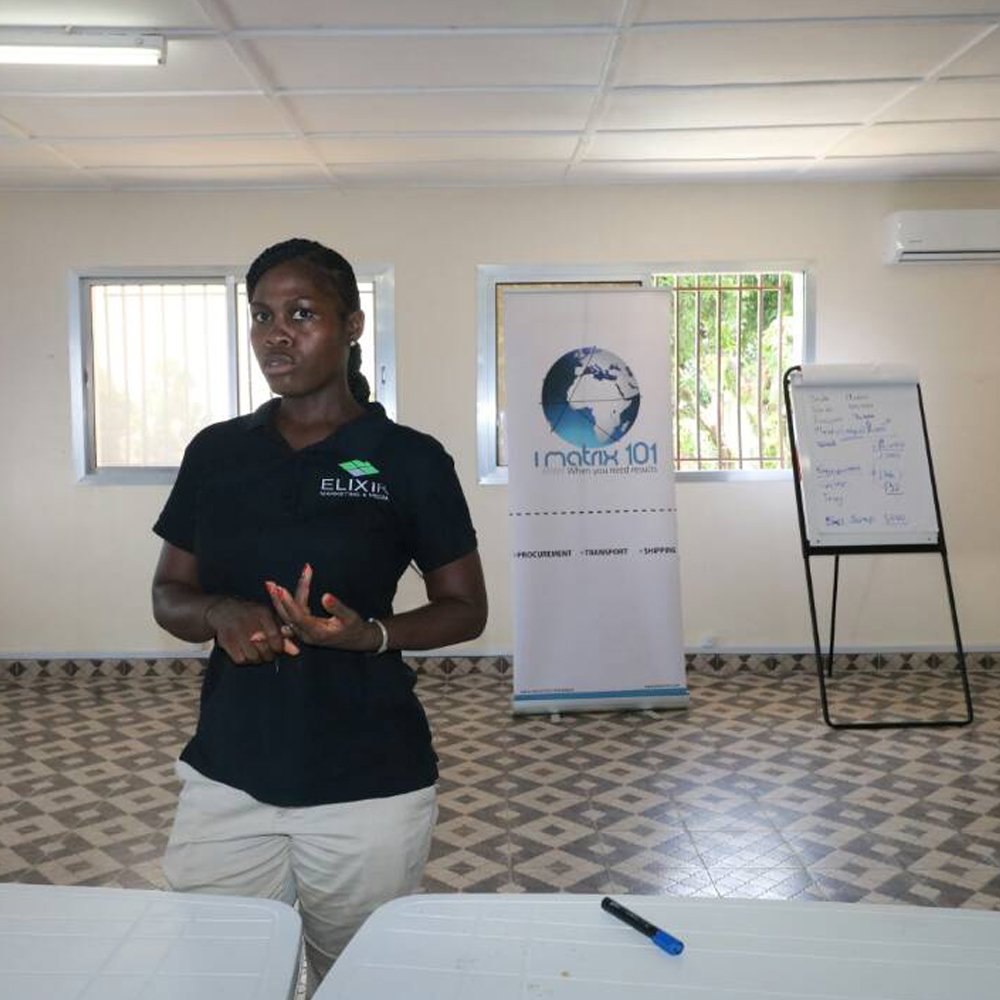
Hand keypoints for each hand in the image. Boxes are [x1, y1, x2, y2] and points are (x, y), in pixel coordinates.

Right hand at [204, 596, 299, 663]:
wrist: (223, 610)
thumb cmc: (252, 616)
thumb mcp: (268, 619)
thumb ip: (283, 635)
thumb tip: (296, 652)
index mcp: (262, 614)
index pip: (275, 637)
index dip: (278, 647)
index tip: (277, 648)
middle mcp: (249, 622)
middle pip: (265, 650)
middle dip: (268, 654)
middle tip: (266, 651)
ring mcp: (236, 632)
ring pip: (253, 657)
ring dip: (256, 658)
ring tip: (256, 651)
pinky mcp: (226, 641)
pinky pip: (240, 660)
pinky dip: (244, 660)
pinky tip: (245, 652)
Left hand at [266, 564, 380, 652]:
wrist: (357, 640)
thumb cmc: (354, 628)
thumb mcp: (350, 617)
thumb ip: (337, 608)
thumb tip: (325, 596)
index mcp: (317, 633)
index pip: (299, 617)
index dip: (289, 603)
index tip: (281, 589)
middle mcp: (307, 635)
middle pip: (288, 617)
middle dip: (279, 600)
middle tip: (270, 584)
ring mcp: (304, 633)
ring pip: (287, 616)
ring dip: (279, 601)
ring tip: (270, 585)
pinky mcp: (304, 629)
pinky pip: (290, 617)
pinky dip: (283, 606)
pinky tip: (278, 595)